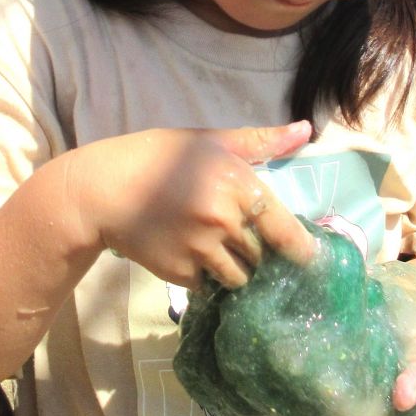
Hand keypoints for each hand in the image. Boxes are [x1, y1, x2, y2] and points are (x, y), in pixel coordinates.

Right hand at [67, 121, 315, 289]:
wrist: (105, 190)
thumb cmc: (160, 157)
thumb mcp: (211, 140)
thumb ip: (261, 141)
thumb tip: (305, 130)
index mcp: (237, 184)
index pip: (284, 230)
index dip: (301, 249)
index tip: (309, 260)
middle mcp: (223, 220)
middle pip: (263, 256)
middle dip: (259, 253)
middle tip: (244, 242)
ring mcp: (201, 250)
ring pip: (240, 277)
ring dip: (236, 270)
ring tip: (219, 251)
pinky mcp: (180, 273)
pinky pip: (209, 285)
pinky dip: (207, 278)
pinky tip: (192, 256)